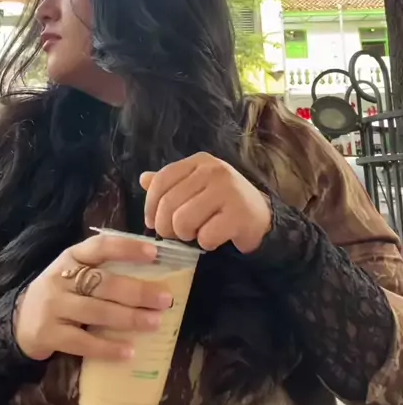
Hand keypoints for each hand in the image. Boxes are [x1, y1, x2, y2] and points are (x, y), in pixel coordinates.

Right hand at [15, 234, 172, 361]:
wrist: (18, 321)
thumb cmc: (61, 294)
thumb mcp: (74, 274)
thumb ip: (103, 271)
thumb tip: (153, 276)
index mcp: (71, 257)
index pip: (100, 246)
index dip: (127, 248)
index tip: (154, 253)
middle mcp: (61, 279)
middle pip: (103, 283)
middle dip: (137, 291)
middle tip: (164, 299)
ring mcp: (53, 307)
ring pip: (97, 312)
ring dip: (129, 318)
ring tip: (154, 323)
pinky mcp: (49, 334)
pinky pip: (83, 342)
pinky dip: (108, 348)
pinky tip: (128, 352)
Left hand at [141, 153, 271, 252]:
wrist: (261, 217)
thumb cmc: (222, 203)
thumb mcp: (195, 188)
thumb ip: (171, 184)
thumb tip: (143, 178)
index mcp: (199, 161)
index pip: (161, 180)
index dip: (150, 205)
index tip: (151, 222)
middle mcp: (214, 170)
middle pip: (169, 203)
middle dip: (167, 227)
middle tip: (177, 234)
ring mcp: (228, 190)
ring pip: (183, 221)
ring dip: (186, 235)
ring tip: (196, 234)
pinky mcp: (239, 214)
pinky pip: (206, 236)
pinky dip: (206, 243)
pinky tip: (215, 239)